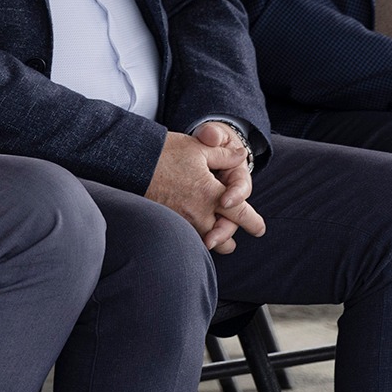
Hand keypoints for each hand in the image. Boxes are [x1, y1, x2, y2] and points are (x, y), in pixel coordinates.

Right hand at [146, 131, 264, 253]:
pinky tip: (191, 222)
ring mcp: (182, 222)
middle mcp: (198, 214)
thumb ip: (225, 155)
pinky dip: (194, 234)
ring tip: (212, 228)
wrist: (132, 162)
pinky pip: (188, 237)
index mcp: (210, 194)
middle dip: (229, 237)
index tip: (260, 228)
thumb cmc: (166, 153)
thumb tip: (241, 155)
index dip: (254, 223)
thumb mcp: (199, 148)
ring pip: (205, 242)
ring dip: (211, 237)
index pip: (241, 215)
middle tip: (230, 227)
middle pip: (225, 241)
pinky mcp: (168, 223)